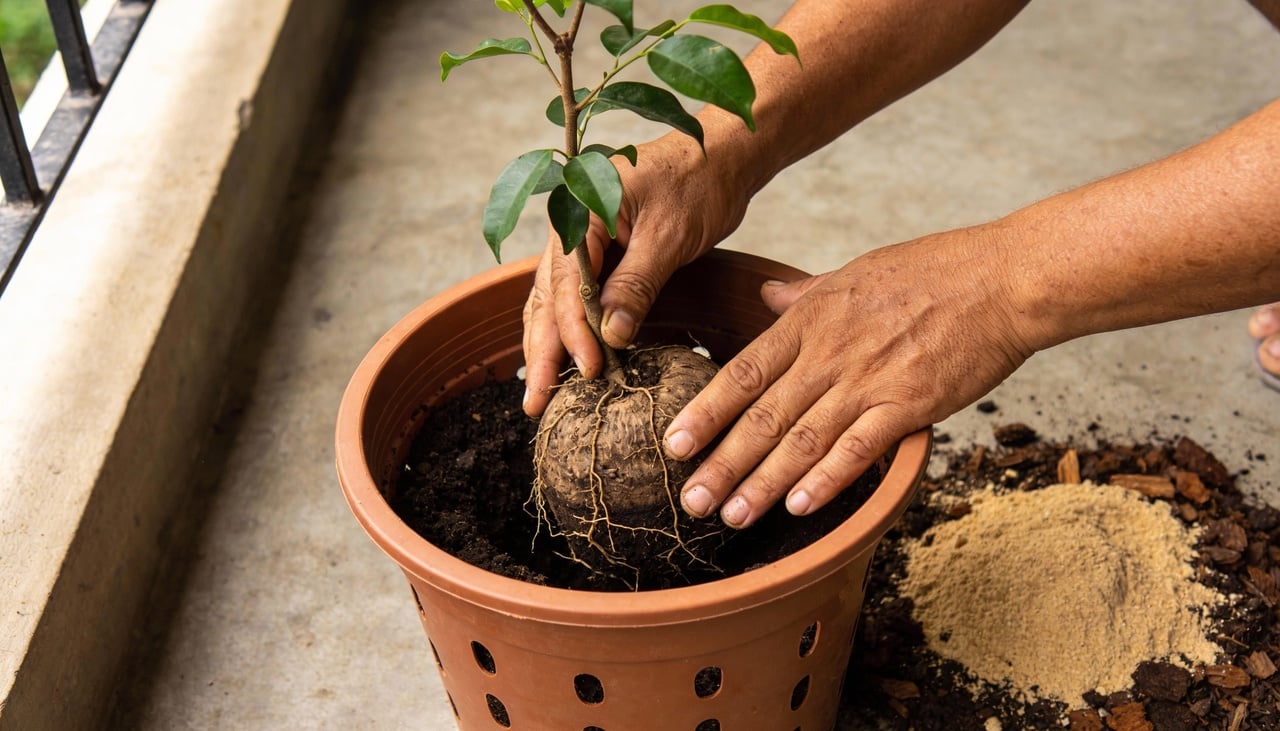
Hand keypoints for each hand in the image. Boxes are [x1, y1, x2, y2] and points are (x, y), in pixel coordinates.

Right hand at [522, 132, 751, 416]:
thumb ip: (637, 283)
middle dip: (542, 352)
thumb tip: (610, 335)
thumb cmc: (700, 181)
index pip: (566, 284)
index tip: (587, 371)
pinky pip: (571, 294)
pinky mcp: (598, 250)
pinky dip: (565, 328)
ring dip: (546, 346)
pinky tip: (560, 359)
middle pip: (546, 297)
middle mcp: (568, 223)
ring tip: (538, 394)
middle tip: (536, 404)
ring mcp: (579, 238)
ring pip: (552, 299)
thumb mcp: (670, 235)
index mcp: (579, 211)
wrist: (722, 150)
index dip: (574, 333)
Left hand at [664, 226, 1036, 528]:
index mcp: (811, 320)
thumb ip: (807, 292)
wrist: (1003, 279)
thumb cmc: (934, 271)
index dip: (705, 412)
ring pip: (802, 439)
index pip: (743, 372)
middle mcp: (830, 354)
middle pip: (762, 415)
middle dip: (722, 462)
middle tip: (689, 502)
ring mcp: (869, 380)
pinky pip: (859, 448)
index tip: (673, 444)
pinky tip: (799, 507)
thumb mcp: (856, 271)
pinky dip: (828, 479)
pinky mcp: (909, 405)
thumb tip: (768, 294)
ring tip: (731, 515)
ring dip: (763, 482)